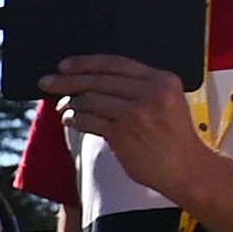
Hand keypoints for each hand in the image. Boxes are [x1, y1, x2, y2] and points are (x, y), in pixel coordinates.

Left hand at [52, 55, 217, 206]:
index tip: (65, 65)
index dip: (86, 63)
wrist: (186, 168)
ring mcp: (136, 113)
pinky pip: (88, 120)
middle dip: (67, 80)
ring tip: (63, 107)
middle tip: (46, 82)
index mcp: (163, 79)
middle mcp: (151, 92)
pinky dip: (74, 119)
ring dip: (70, 103)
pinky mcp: (122, 133)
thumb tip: (94, 82)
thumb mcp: (167, 102)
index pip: (116, 63)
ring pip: (90, 99)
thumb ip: (139, 88)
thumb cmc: (173, 138)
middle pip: (98, 80)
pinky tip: (70, 120)